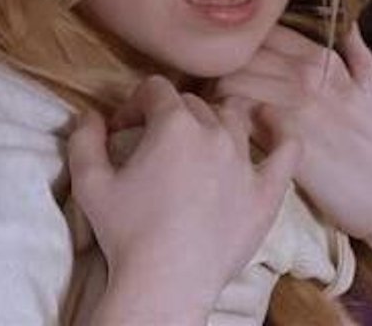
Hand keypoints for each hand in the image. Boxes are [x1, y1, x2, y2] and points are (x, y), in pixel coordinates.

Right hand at [68, 75, 299, 324]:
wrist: (165, 281)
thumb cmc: (124, 232)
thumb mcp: (88, 181)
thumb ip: (84, 139)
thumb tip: (90, 115)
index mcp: (172, 125)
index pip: (155, 90)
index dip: (134, 104)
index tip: (122, 130)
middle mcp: (213, 133)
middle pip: (192, 104)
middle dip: (168, 115)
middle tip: (151, 144)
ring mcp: (244, 162)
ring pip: (232, 119)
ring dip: (212, 120)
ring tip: (198, 140)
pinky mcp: (265, 192)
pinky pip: (288, 150)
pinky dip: (281, 130)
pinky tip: (271, 121)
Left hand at [215, 25, 371, 244]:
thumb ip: (358, 58)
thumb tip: (352, 25)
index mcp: (324, 58)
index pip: (260, 33)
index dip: (238, 51)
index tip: (227, 72)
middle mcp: (309, 72)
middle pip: (238, 53)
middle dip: (217, 71)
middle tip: (206, 95)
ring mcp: (296, 99)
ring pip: (230, 78)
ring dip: (214, 95)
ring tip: (212, 115)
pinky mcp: (284, 131)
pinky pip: (234, 111)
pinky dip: (222, 120)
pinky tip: (222, 136)